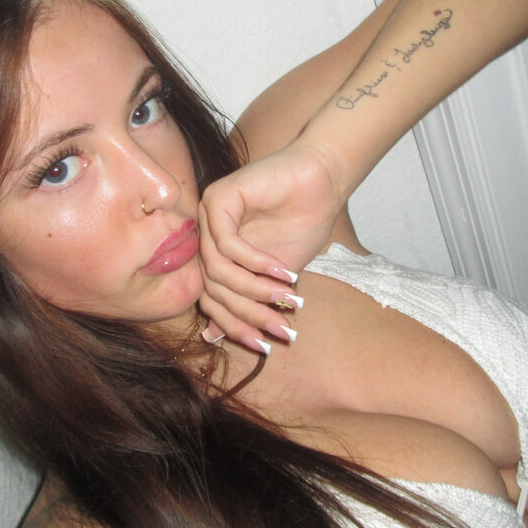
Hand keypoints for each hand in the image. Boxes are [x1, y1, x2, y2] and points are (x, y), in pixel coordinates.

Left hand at [197, 141, 342, 348]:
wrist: (322, 182)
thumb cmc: (303, 224)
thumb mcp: (274, 278)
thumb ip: (246, 301)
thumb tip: (212, 337)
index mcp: (215, 255)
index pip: (212, 300)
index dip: (236, 327)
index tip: (265, 345)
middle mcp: (205, 236)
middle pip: (212, 290)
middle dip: (248, 314)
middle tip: (280, 327)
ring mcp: (207, 217)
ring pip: (217, 270)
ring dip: (253, 290)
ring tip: (284, 298)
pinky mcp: (217, 198)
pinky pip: (227, 244)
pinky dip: (255, 262)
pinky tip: (280, 271)